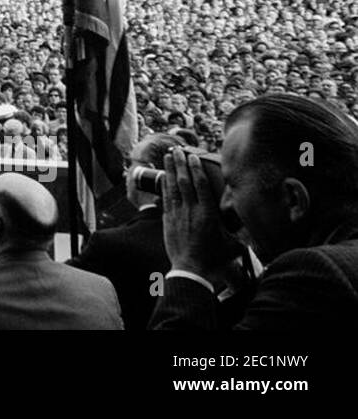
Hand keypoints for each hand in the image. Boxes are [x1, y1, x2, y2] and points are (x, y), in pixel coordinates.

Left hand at [160, 149, 238, 279]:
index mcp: (208, 214)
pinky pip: (166, 198)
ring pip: (172, 187)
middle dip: (179, 163)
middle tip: (176, 149)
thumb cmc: (214, 259)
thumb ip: (242, 235)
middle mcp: (191, 211)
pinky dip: (164, 185)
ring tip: (167, 156)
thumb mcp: (233, 246)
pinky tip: (163, 176)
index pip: (201, 185)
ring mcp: (178, 214)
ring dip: (169, 170)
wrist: (190, 270)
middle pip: (184, 181)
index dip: (196, 168)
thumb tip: (256, 229)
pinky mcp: (168, 220)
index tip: (192, 156)